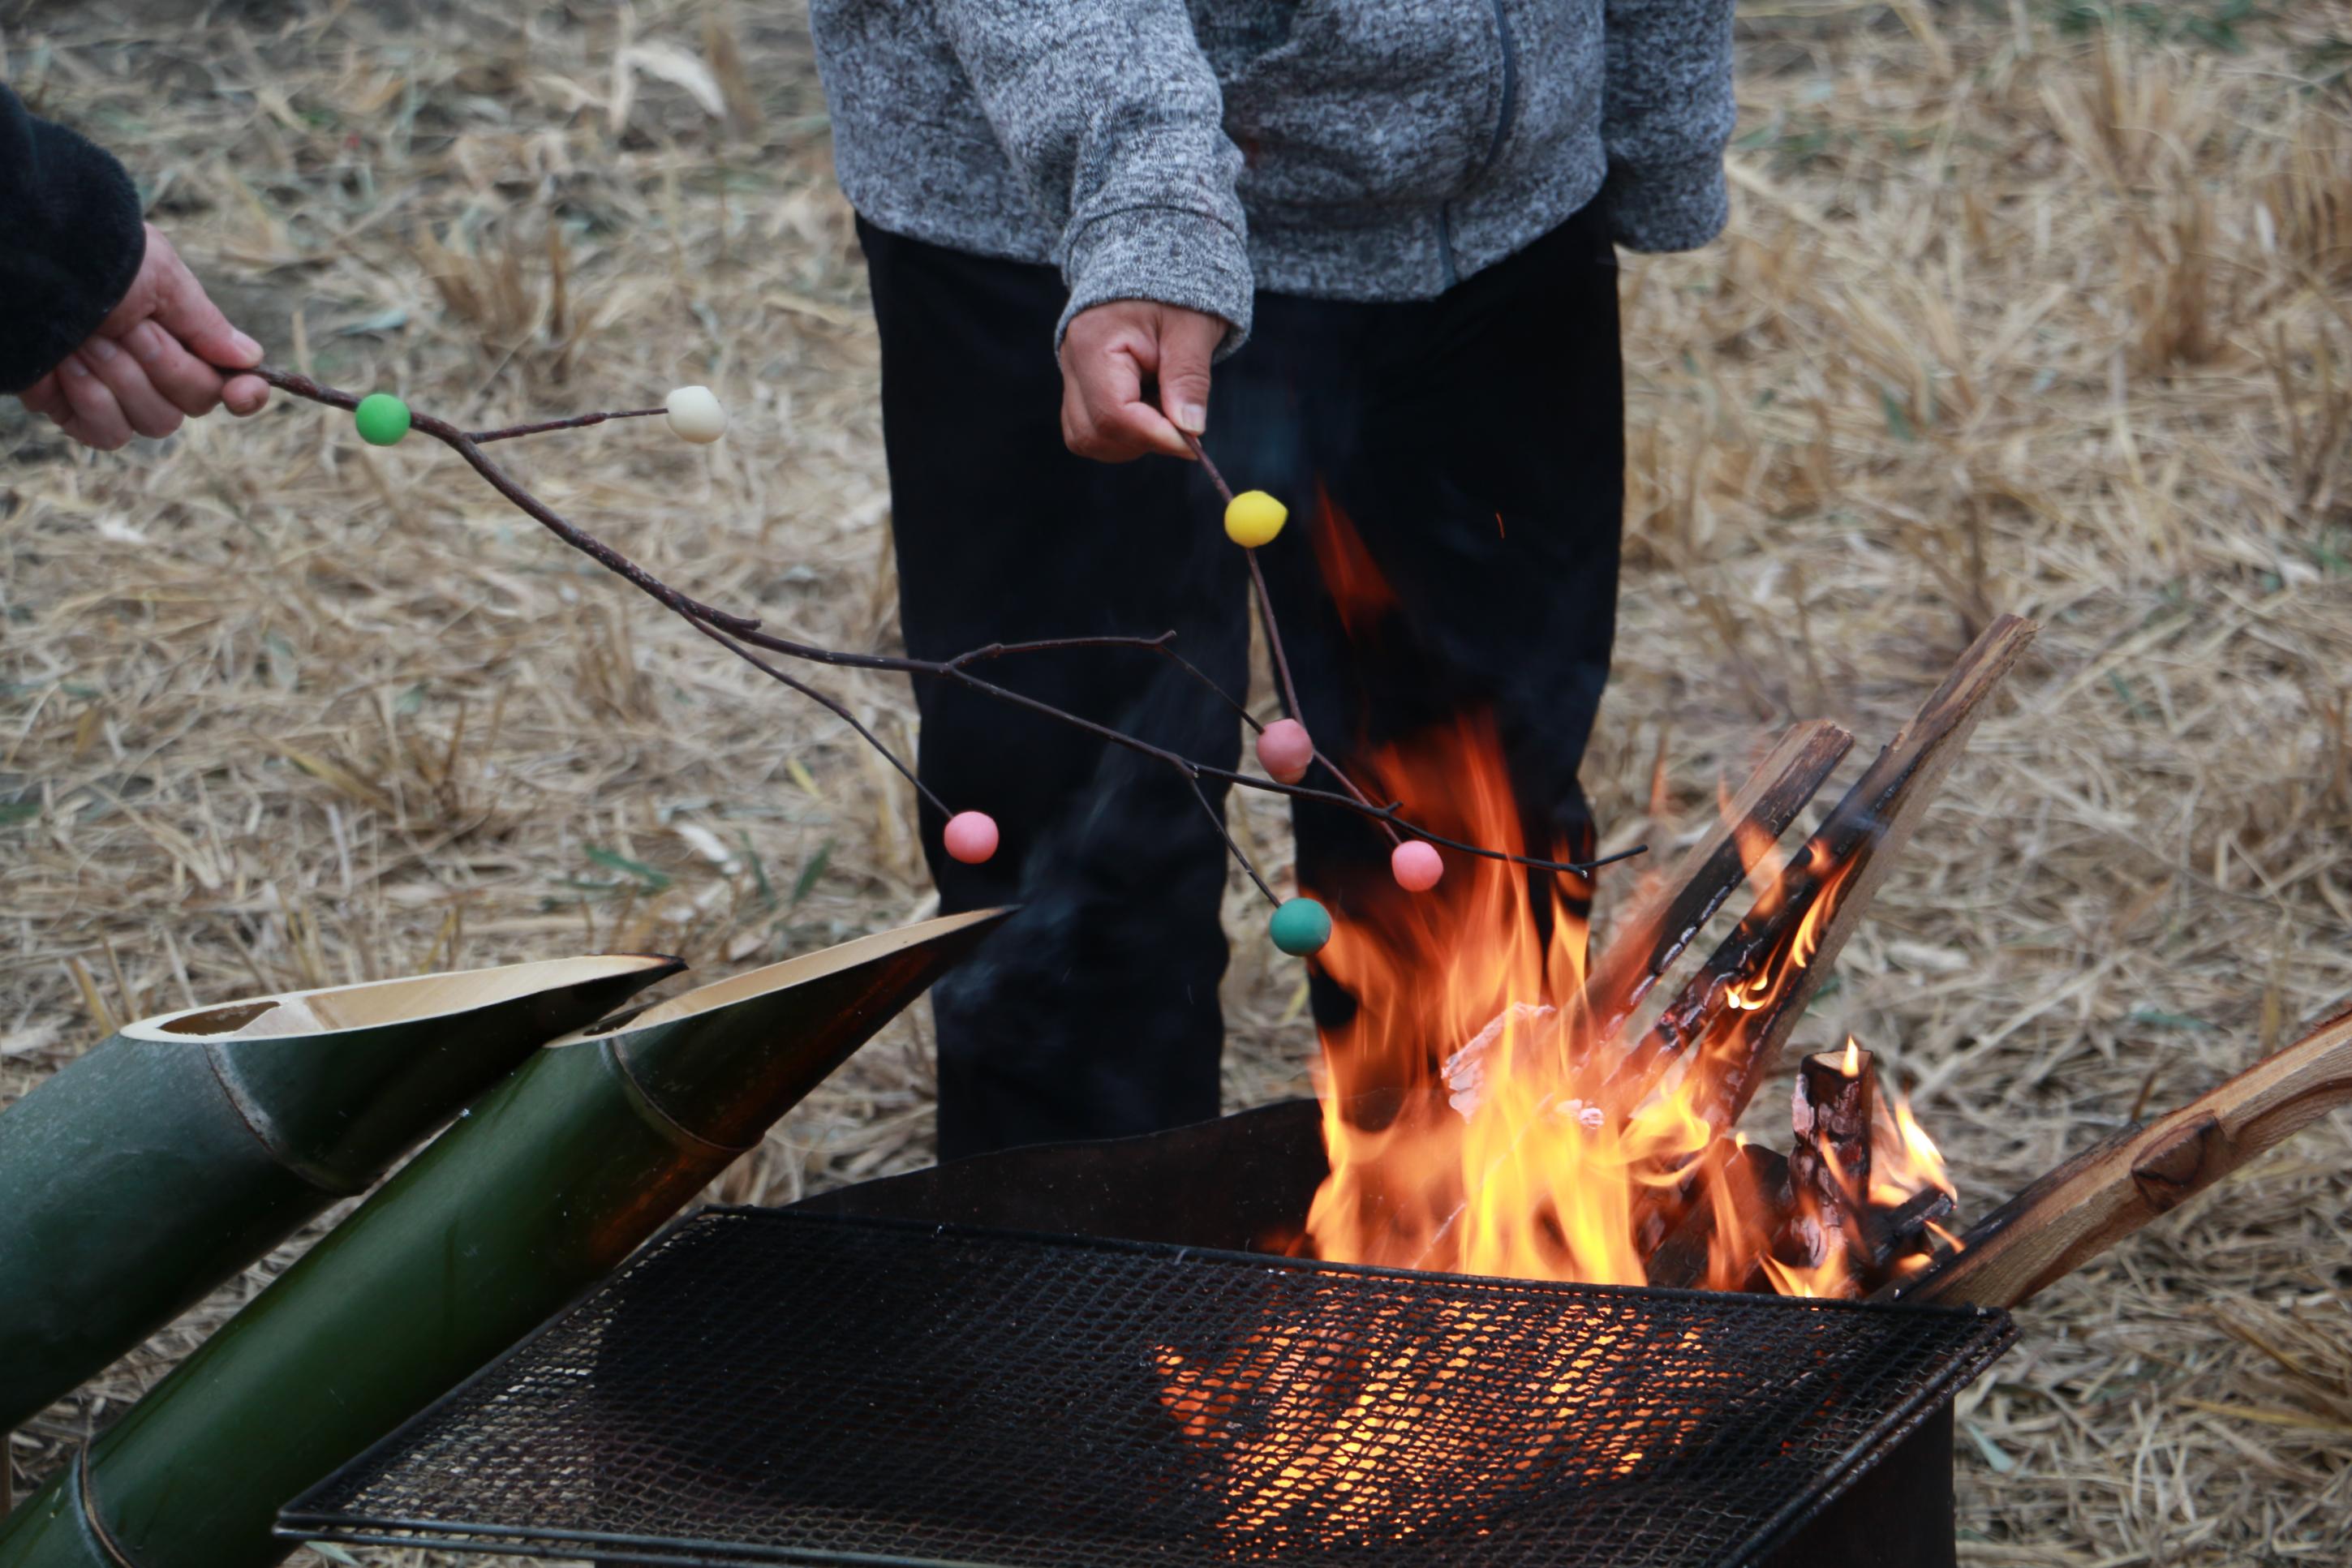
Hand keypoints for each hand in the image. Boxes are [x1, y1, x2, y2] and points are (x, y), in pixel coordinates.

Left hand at [16, 224, 268, 450]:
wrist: (22, 262)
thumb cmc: (93, 258)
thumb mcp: (161, 278)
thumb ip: (205, 323)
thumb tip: (251, 357)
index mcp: (178, 336)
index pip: (227, 383)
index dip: (244, 394)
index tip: (241, 392)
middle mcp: (150, 370)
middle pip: (194, 404)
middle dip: (164, 365)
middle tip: (127, 327)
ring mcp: (112, 394)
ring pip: (154, 422)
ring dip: (121, 377)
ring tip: (85, 338)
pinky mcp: (72, 412)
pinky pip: (108, 434)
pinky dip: (90, 400)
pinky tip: (64, 366)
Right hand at [1058, 301, 1223, 462]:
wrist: (1153, 258)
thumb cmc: (1176, 289)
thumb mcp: (1192, 329)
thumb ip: (1188, 378)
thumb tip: (1190, 429)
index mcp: (1094, 342)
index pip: (1114, 413)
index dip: (1155, 437)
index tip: (1193, 445)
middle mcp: (1072, 362)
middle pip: (1093, 434)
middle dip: (1142, 441)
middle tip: (1180, 422)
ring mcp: (1072, 375)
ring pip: (1087, 438)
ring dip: (1131, 440)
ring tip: (1164, 406)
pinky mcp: (1081, 385)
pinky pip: (1090, 428)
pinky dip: (1122, 433)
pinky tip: (1149, 408)